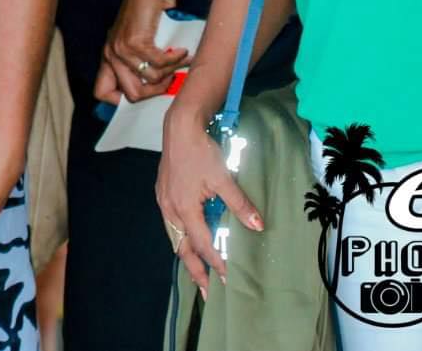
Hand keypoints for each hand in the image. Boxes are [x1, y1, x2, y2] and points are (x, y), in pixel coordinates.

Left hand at [103, 0, 188, 102]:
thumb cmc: (147, 13)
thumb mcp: (138, 41)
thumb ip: (140, 62)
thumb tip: (159, 88)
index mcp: (108, 56)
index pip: (102, 92)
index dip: (122, 100)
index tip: (146, 93)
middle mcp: (110, 54)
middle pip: (132, 95)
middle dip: (156, 93)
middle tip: (171, 81)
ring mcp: (121, 49)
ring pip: (150, 80)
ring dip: (171, 74)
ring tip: (180, 62)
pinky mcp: (135, 41)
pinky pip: (160, 64)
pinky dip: (176, 60)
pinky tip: (183, 52)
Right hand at [155, 107, 262, 290]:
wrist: (180, 127)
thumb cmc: (200, 150)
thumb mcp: (223, 178)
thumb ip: (240, 204)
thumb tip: (257, 225)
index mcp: (184, 209)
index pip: (204, 245)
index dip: (216, 264)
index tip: (228, 279)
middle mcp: (170, 210)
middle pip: (182, 249)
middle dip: (195, 272)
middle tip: (206, 293)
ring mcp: (164, 202)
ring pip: (174, 238)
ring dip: (187, 256)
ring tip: (198, 272)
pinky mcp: (164, 194)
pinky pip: (171, 225)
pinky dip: (181, 238)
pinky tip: (189, 240)